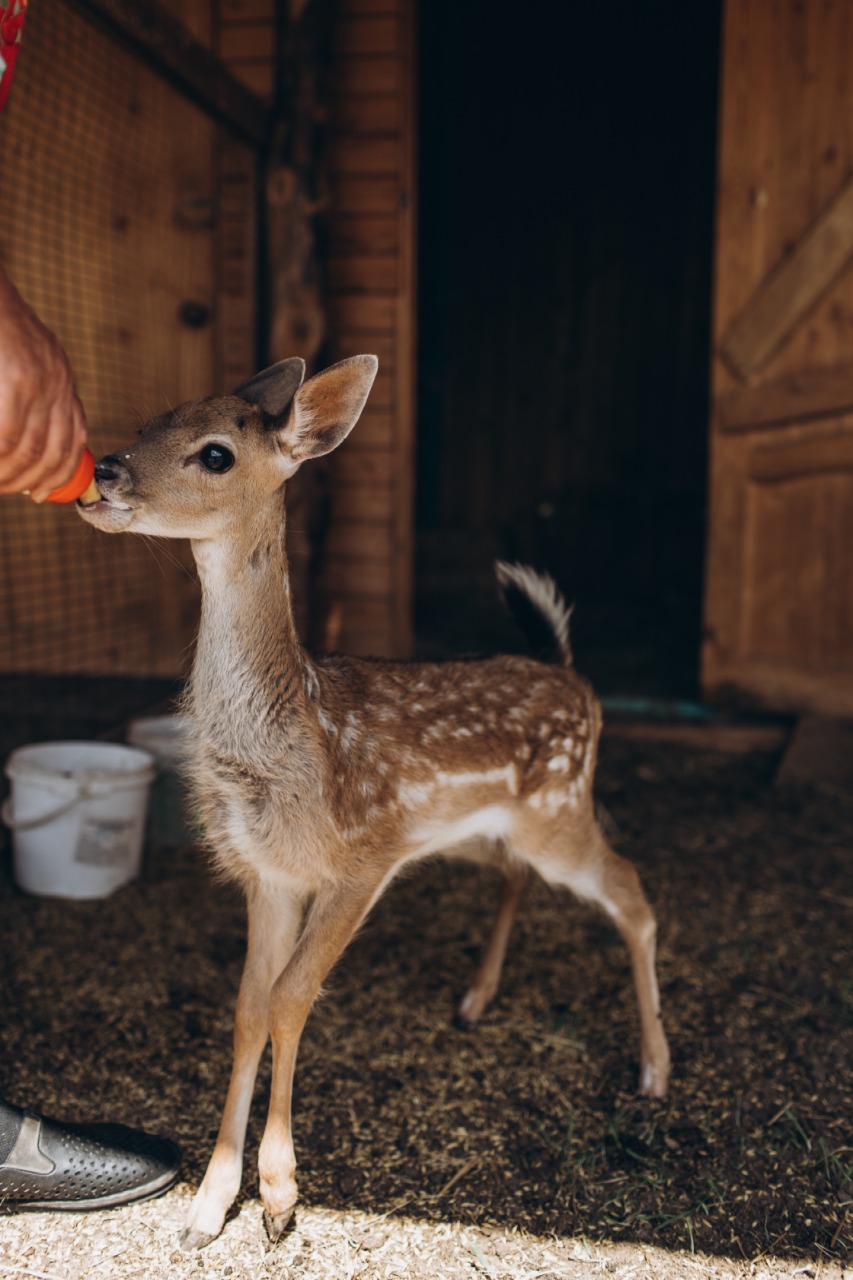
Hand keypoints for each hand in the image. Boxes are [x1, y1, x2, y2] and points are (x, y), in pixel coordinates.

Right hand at [0, 266, 88, 501]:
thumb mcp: (24, 357)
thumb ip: (31, 392)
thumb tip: (20, 439)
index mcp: (60, 377)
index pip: (74, 437)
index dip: (61, 472)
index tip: (42, 491)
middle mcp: (57, 382)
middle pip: (55, 451)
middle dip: (33, 480)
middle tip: (13, 490)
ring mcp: (39, 382)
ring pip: (29, 449)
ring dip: (11, 474)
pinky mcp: (16, 380)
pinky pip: (8, 435)